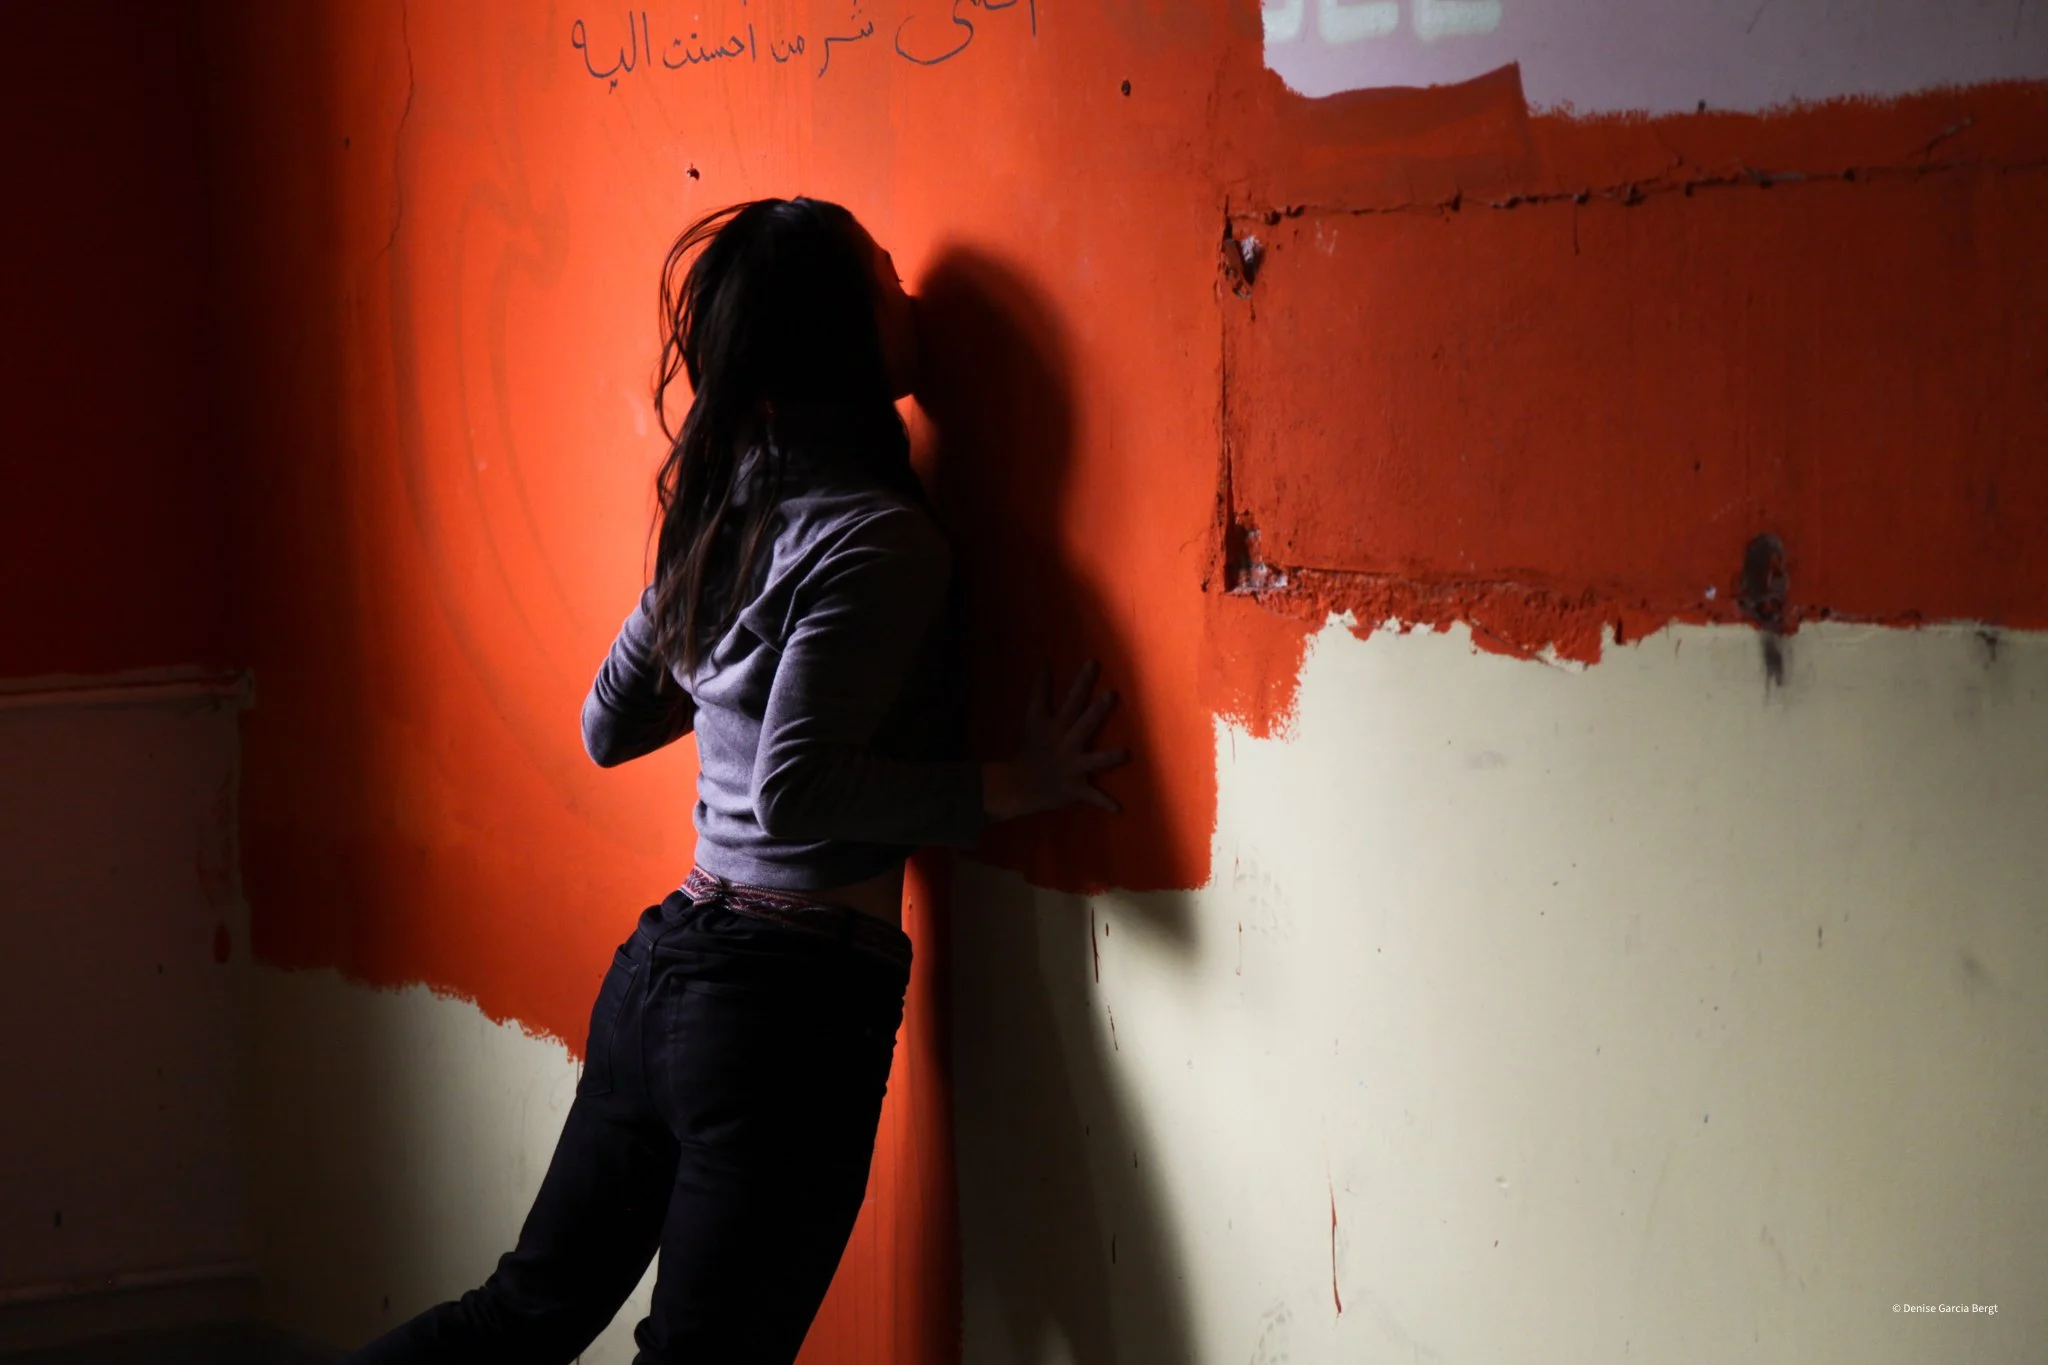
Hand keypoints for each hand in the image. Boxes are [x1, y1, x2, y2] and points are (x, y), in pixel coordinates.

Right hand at [982, 660, 1130, 822]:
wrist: (1018, 787)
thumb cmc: (1031, 750)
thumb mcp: (1031, 720)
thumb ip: (1039, 692)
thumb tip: (1043, 662)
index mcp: (1047, 726)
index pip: (1053, 699)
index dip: (1066, 681)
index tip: (1087, 661)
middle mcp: (1060, 744)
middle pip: (1079, 723)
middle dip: (1095, 710)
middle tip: (1111, 694)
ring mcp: (1068, 767)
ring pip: (1092, 761)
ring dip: (1108, 758)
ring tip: (1125, 753)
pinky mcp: (1074, 788)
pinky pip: (1092, 796)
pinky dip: (1104, 803)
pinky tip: (1119, 808)